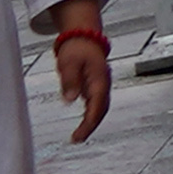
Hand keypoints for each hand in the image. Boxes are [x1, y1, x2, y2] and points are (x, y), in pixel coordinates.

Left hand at [50, 9, 112, 144]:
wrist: (84, 34)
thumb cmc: (77, 47)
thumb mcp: (69, 63)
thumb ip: (70, 81)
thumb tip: (71, 99)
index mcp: (99, 80)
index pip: (97, 107)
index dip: (89, 124)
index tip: (78, 136)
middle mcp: (103, 83)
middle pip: (102, 110)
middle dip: (91, 126)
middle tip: (78, 139)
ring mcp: (101, 83)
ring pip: (101, 107)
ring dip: (92, 120)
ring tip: (80, 134)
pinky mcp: (96, 83)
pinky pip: (97, 102)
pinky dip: (91, 113)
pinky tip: (84, 119)